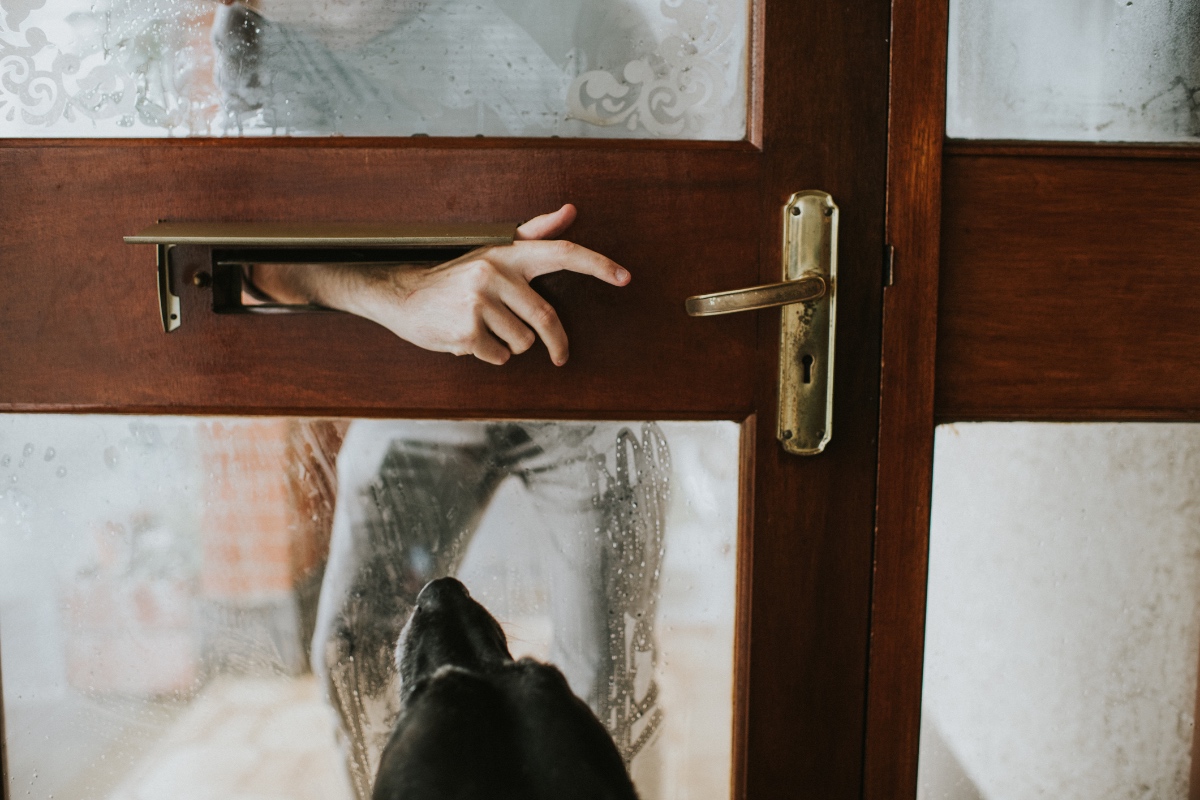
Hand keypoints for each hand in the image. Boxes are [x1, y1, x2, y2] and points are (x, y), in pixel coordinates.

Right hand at [252, 204, 629, 365]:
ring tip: (485, 331)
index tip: (624, 278)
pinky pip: (499, 356)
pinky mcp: (467, 331)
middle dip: (557, 343)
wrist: (401, 296)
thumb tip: (570, 210)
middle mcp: (495, 273)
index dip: (597, 264)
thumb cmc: (453, 278)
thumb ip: (533, 234)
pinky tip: (468, 339)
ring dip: (510, 345)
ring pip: (522, 342)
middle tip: (560, 356)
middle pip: (546, 318)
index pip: (562, 254)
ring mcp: (480, 302)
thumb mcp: (492, 251)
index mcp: (507, 254)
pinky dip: (490, 355)